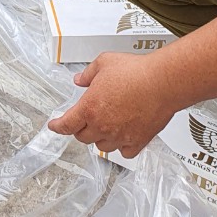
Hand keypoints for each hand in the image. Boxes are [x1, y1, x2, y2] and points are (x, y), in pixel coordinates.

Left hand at [47, 53, 175, 157]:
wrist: (161, 83)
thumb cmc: (135, 72)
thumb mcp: (103, 63)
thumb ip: (88, 74)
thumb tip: (79, 80)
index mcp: (89, 108)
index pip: (66, 124)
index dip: (57, 126)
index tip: (54, 126)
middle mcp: (102, 126)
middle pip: (83, 137)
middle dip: (80, 128)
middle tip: (85, 119)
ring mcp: (119, 137)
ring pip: (102, 146)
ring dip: (100, 137)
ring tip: (106, 125)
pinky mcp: (137, 142)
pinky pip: (123, 152)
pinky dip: (121, 146)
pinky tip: (123, 135)